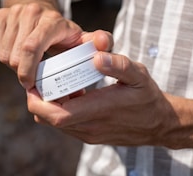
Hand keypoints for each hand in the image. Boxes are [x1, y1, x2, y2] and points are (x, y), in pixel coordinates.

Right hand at [0, 1, 112, 88]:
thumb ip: (98, 43)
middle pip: (16, 55)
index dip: (27, 69)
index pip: (31, 47)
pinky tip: (17, 53)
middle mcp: (32, 12)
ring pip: (4, 54)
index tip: (30, 85)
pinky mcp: (1, 15)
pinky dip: (4, 56)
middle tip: (33, 76)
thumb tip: (103, 42)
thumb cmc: (63, 32)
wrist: (42, 9)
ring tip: (28, 63)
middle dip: (22, 72)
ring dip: (13, 65)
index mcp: (52, 21)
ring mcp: (14, 11)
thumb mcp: (81, 38)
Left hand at [26, 51, 176, 145]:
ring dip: (48, 105)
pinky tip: (71, 93)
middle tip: (38, 79)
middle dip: (38, 101)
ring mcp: (90, 134)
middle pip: (50, 120)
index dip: (38, 101)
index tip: (32, 83)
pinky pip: (66, 125)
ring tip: (54, 83)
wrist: (160, 124)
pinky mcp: (91, 136)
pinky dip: (60, 109)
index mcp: (99, 110)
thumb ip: (118, 65)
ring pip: (56, 123)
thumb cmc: (148, 97)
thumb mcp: (139, 75)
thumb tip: (97, 57)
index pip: (57, 114)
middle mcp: (90, 127)